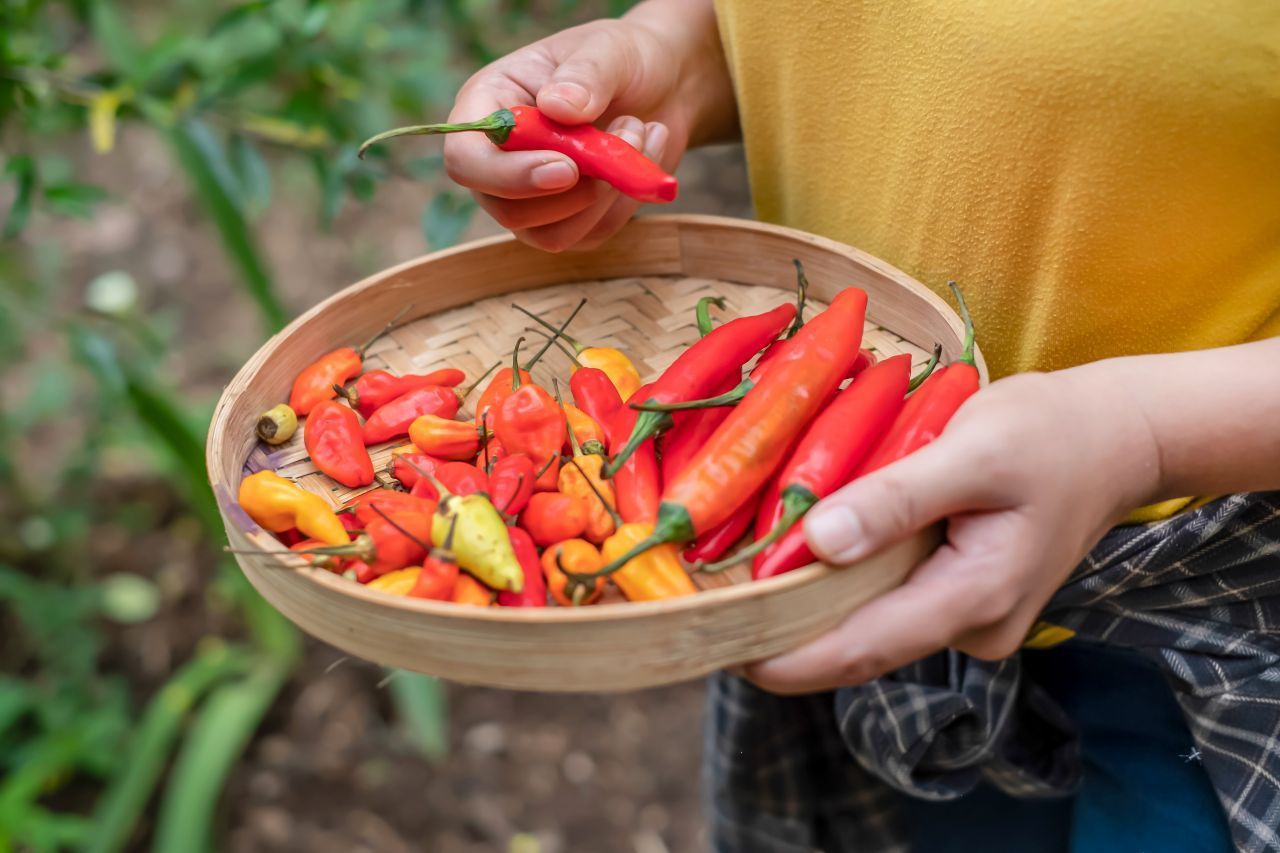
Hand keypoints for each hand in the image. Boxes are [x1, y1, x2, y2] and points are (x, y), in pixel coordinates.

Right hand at [443, 0, 730, 251]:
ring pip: (551, 234)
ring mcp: (532, 198)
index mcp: (488, 106)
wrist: (660, 82)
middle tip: (627, 132)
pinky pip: (590, 235)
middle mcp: (501, 160)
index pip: (466, 160)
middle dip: (573, 191)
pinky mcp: (571, 220)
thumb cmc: (621, 57)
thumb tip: (556, 107)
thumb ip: (585, 75)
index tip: (566, 168)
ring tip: (638, 131)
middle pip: (507, 210)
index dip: (507, 175)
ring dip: (605, 195)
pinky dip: (625, 202)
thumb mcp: (607, 49)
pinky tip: (644, 154)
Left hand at [743, 368, 1161, 694]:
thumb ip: (896, 499)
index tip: (715, 647)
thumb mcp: (973, 450)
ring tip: (734, 579)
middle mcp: (971, 626)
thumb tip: (817, 542)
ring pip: (869, 625)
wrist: (1117, 436)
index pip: (859, 650)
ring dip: (807, 607)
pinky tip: (798, 556)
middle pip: (857, 646)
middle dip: (782, 634)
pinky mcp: (961, 597)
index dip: (782, 657)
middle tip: (705, 607)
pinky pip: (887, 602)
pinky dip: (842, 584)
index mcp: (976, 598)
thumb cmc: (1049, 432)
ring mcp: (968, 618)